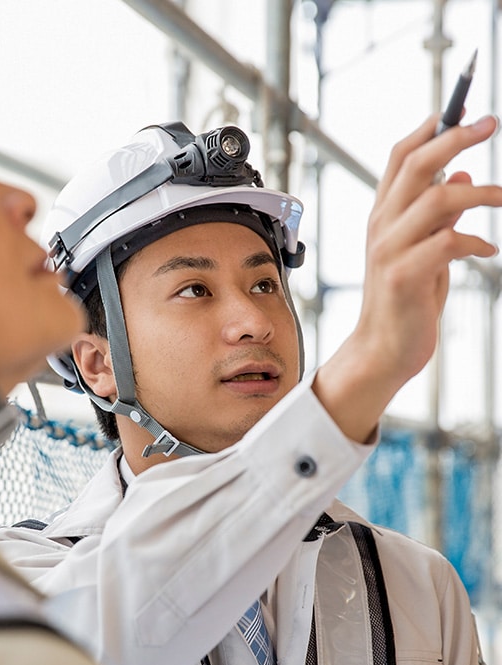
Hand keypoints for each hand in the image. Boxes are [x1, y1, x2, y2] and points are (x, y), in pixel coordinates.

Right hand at [312, 113, 501, 442]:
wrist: (385, 350)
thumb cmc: (407, 301)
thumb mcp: (424, 252)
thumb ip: (438, 217)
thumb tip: (464, 180)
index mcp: (384, 216)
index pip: (400, 158)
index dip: (431, 127)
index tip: (463, 107)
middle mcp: (382, 226)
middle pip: (416, 164)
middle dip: (456, 137)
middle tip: (491, 124)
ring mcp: (389, 250)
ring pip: (437, 199)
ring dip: (481, 193)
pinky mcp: (405, 275)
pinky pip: (448, 243)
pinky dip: (476, 241)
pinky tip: (490, 251)